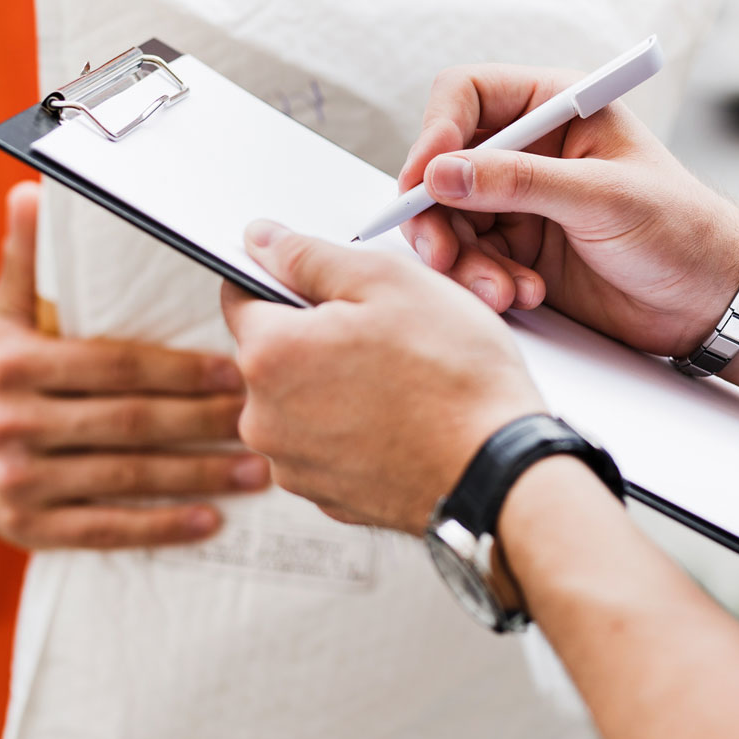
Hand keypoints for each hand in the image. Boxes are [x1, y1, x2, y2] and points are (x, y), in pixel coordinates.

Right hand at [0, 183, 270, 548]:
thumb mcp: (5, 310)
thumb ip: (28, 257)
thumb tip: (32, 191)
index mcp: (14, 366)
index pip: (115, 365)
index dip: (179, 369)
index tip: (236, 368)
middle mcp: (12, 425)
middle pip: (129, 423)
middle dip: (203, 422)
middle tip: (266, 417)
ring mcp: (19, 482)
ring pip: (126, 478)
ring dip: (197, 476)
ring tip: (257, 470)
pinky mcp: (29, 528)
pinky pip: (105, 529)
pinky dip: (160, 527)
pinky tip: (210, 520)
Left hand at [221, 220, 542, 533]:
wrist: (499, 472)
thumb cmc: (454, 375)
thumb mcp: (387, 282)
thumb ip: (310, 256)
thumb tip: (261, 240)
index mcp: (268, 355)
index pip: (240, 296)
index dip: (284, 279)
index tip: (326, 285)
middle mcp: (264, 418)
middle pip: (272, 353)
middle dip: (315, 335)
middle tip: (383, 331)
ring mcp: (294, 465)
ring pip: (298, 401)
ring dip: (333, 384)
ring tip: (398, 379)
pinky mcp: (326, 498)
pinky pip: (325, 445)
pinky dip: (353, 429)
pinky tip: (400, 418)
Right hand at [398, 65, 738, 356]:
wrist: (709, 301)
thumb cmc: (679, 229)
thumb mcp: (601, 198)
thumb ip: (519, 182)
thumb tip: (441, 173)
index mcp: (555, 106)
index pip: (466, 95)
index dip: (436, 133)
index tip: (426, 180)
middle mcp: (529, 147)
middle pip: (444, 164)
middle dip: (436, 213)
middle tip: (441, 255)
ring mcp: (521, 200)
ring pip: (450, 219)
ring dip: (463, 259)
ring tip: (502, 290)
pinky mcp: (519, 248)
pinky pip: (471, 258)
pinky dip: (485, 281)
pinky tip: (523, 295)